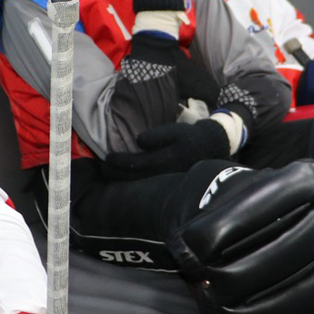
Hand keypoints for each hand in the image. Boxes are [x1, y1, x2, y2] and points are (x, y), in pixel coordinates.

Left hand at [105, 118, 229, 174]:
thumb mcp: (175, 131)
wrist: (210, 148)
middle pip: (134, 177)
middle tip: (102, 168)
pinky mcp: (167, 182)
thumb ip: (156, 136)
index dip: (120, 162)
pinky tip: (125, 175)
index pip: (136, 163)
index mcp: (164, 160)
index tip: (107, 157)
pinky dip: (132, 179)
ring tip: (109, 172)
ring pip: (139, 182)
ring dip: (122, 178)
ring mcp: (165, 180)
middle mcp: (163, 174)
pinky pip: (146, 182)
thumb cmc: (190, 136)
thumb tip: (138, 141)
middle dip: (116, 173)